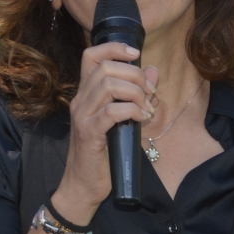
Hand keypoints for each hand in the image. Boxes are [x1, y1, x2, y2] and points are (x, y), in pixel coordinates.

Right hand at [52, 41, 157, 221]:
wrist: (83, 186)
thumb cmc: (102, 154)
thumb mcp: (121, 120)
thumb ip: (135, 95)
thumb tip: (153, 71)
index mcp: (85, 94)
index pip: (91, 55)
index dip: (114, 48)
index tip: (136, 54)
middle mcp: (80, 100)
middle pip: (105, 67)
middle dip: (134, 74)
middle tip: (148, 93)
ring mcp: (82, 116)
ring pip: (109, 85)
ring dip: (135, 93)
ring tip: (145, 108)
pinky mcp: (90, 133)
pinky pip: (112, 111)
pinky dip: (132, 110)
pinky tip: (141, 119)